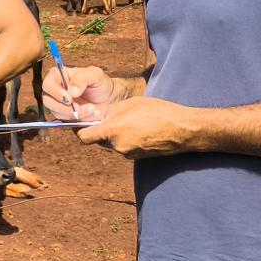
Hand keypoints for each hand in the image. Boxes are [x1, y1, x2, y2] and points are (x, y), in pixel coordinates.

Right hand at [43, 65, 114, 121]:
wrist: (111, 99)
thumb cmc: (101, 83)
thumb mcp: (95, 74)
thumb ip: (82, 79)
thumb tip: (70, 91)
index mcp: (60, 76)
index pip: (48, 84)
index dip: (55, 92)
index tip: (69, 98)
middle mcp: (57, 90)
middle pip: (48, 101)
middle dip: (65, 107)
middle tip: (80, 108)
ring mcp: (59, 104)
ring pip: (57, 112)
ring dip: (76, 113)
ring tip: (93, 109)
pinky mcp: (65, 116)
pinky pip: (67, 121)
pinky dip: (80, 119)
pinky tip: (92, 114)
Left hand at [77, 96, 193, 157]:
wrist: (182, 130)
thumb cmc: (158, 112)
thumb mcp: (131, 103)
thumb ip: (112, 111)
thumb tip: (103, 116)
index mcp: (113, 131)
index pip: (84, 137)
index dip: (79, 130)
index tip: (79, 124)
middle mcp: (117, 146)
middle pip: (100, 139)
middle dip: (102, 130)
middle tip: (114, 117)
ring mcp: (128, 154)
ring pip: (114, 143)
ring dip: (117, 134)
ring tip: (133, 121)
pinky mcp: (138, 157)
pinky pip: (126, 147)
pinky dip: (128, 139)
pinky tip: (142, 129)